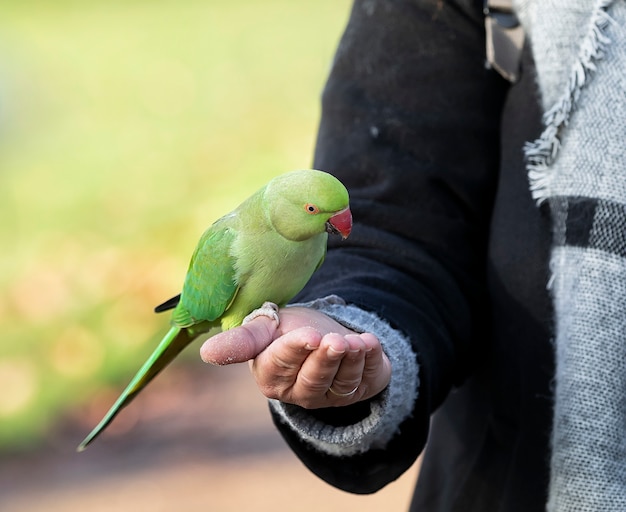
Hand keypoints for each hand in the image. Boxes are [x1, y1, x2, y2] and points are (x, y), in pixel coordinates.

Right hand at [200, 307, 391, 407]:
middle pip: (313, 380)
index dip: (297, 351)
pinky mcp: (354, 391)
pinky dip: (371, 362)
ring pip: (341, 383)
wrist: (323, 333)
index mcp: (270, 375)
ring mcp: (328, 395)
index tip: (311, 336)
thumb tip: (205, 353)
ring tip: (358, 340)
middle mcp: (298, 391)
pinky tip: (370, 343)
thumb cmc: (287, 330)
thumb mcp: (266, 328)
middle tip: (336, 340)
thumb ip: (242, 339)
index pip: (281, 364)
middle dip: (327, 359)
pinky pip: (365, 381)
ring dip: (352, 361)